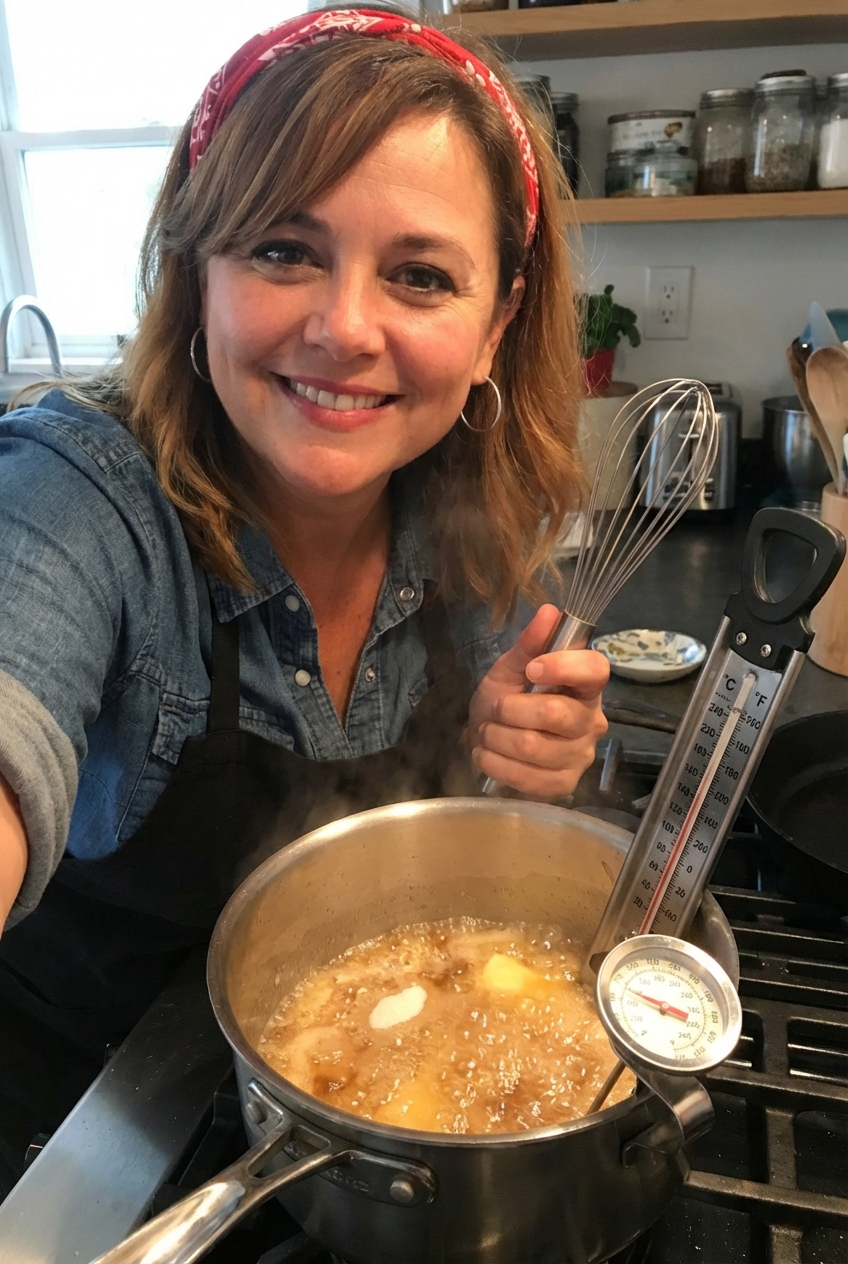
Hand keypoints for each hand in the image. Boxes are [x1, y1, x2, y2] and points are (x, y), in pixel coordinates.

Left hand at [468, 604, 609, 797]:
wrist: (486, 741)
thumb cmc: (504, 700)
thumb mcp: (509, 669)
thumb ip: (529, 644)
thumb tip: (550, 611)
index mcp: (585, 685)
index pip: (596, 670)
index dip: (562, 667)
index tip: (531, 669)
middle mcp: (591, 721)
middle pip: (555, 713)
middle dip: (510, 710)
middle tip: (496, 709)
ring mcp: (580, 756)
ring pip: (533, 746)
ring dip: (497, 738)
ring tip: (489, 732)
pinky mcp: (563, 785)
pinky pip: (526, 777)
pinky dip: (496, 763)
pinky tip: (489, 754)